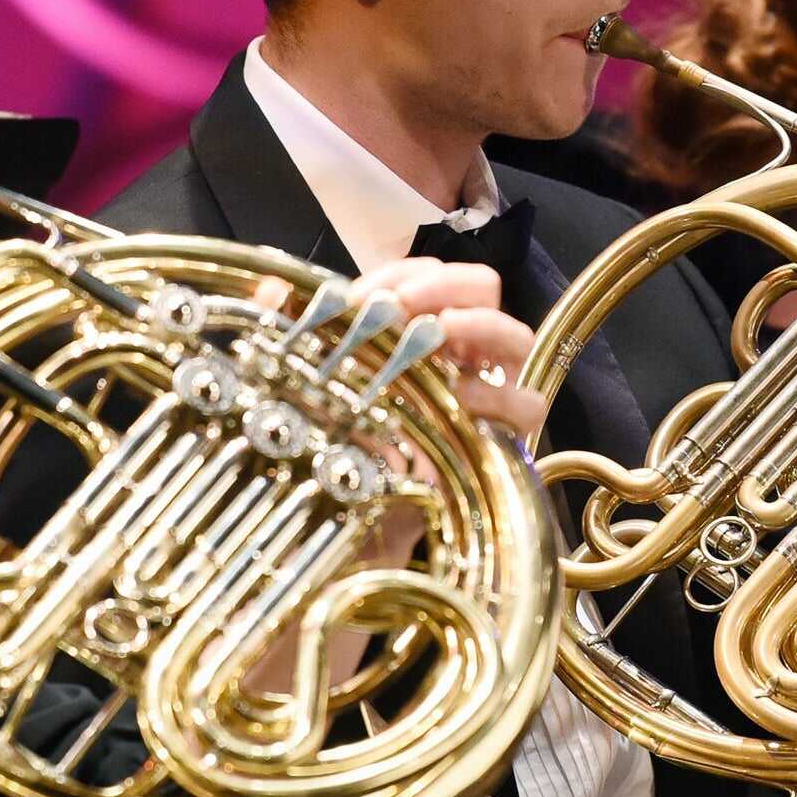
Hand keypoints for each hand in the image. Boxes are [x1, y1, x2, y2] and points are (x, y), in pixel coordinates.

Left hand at [305, 258, 545, 596]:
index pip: (428, 273)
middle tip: (397, 307)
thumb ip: (291, 335)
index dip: (398, 273)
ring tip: (437, 333)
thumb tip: (272, 290)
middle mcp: (459, 352)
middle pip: (482, 287)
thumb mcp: (306, 383)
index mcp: (417, 328)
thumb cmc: (335, 446)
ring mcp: (486, 390)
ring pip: (516, 337)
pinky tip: (457, 396)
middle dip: (442, 286)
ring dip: (478, 324)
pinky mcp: (501, 437)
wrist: (351, 523)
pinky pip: (524, 406)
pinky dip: (495, 394)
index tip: (356, 298)